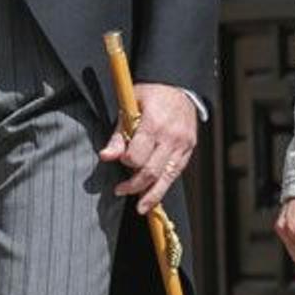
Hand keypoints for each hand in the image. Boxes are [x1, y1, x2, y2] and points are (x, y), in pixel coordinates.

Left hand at [99, 83, 197, 214]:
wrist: (179, 86)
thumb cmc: (151, 95)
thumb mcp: (129, 107)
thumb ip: (118, 135)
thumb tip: (106, 157)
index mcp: (154, 123)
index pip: (137, 155)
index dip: (126, 162)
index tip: (120, 162)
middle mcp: (171, 136)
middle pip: (152, 171)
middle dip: (135, 186)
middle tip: (120, 190)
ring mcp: (182, 144)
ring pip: (167, 177)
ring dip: (152, 195)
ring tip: (140, 207)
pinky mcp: (189, 150)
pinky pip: (176, 173)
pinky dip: (164, 186)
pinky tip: (154, 196)